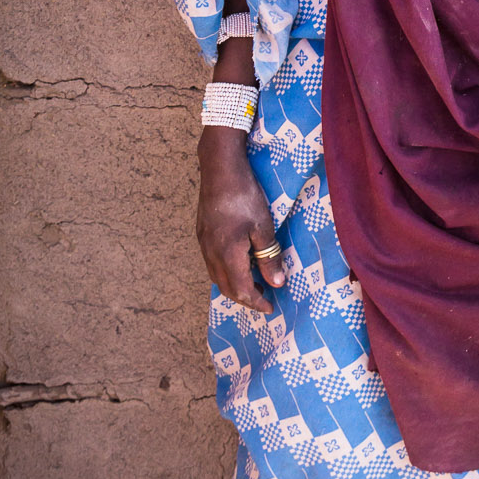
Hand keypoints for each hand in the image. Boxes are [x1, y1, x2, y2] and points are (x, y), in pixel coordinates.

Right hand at [197, 127, 284, 313]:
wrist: (220, 170)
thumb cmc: (245, 197)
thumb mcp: (263, 228)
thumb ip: (268, 258)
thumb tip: (276, 283)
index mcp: (227, 255)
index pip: (241, 290)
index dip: (256, 302)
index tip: (270, 308)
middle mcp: (211, 253)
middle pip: (226, 287)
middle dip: (245, 298)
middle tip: (264, 299)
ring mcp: (203, 243)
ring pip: (216, 276)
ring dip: (234, 285)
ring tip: (254, 284)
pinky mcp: (202, 233)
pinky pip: (212, 263)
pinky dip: (225, 272)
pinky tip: (238, 265)